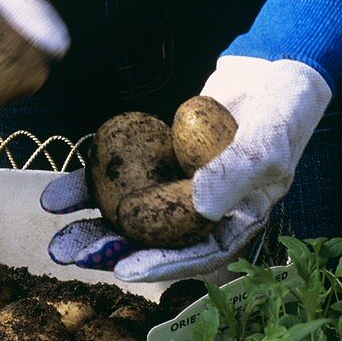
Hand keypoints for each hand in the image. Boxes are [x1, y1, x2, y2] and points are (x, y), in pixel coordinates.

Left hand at [42, 0, 341, 281]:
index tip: (123, 271)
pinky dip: (93, 181)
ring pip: (133, 211)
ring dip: (95, 223)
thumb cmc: (284, 111)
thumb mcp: (268, 142)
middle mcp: (205, 210)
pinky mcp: (160, 157)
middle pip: (155, 239)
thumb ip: (236, 171)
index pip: (196, 253)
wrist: (274, 69)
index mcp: (237, 220)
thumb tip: (200, 205)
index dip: (159, 264)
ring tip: (57, 238)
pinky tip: (59, 193)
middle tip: (72, 255)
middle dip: (111, 249)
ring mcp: (180, 184)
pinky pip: (124, 174)